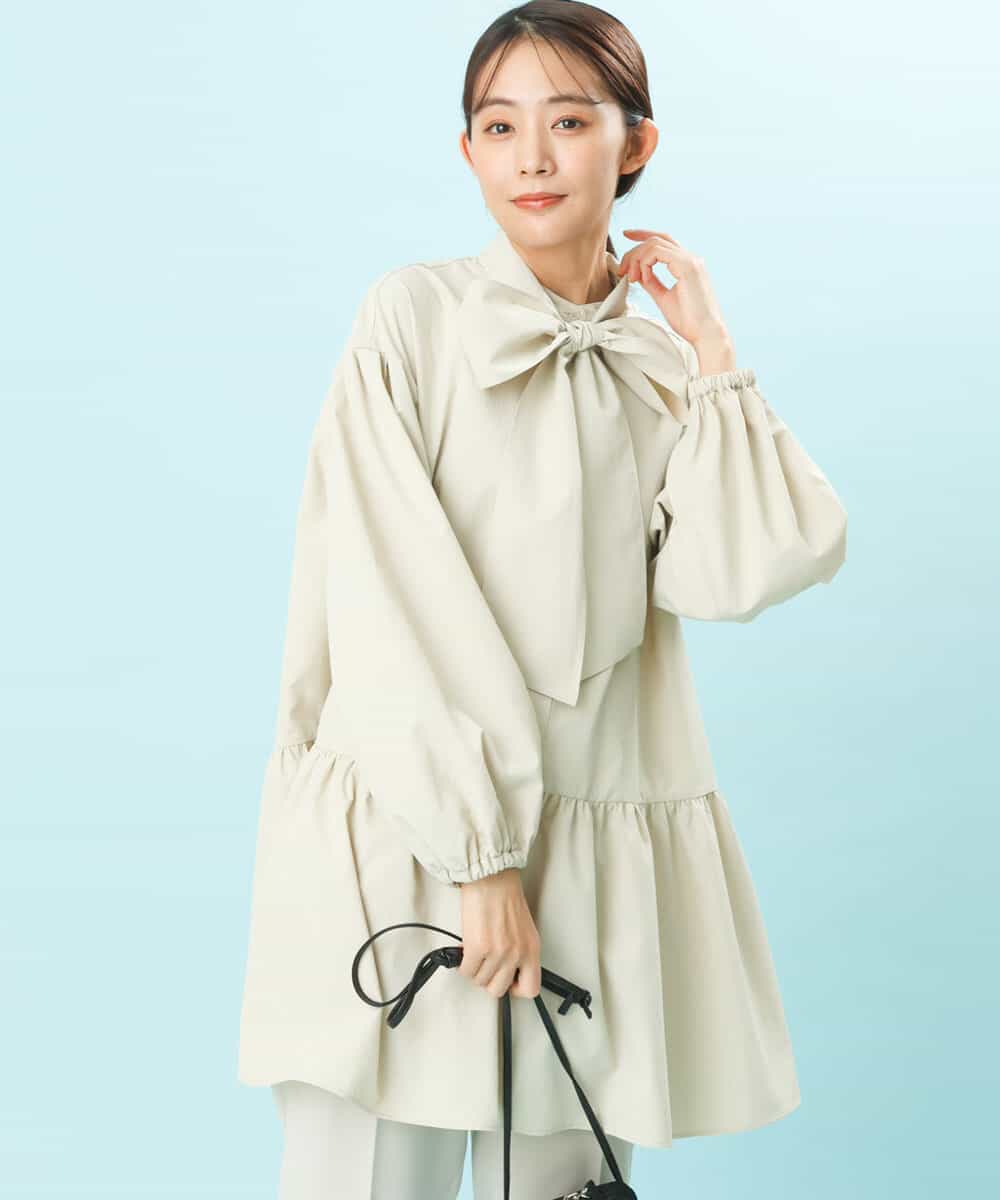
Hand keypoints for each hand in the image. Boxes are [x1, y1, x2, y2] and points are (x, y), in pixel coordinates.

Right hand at [456, 867, 541, 999]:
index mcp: (531, 949)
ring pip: (480, 981)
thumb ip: (520, 952)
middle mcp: (517, 954)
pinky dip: (463, 964)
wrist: (491, 878)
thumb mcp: (523, 930)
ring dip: (475, 969)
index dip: (516, 989)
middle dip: (488, 979)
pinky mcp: (477, 947)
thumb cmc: (505, 897)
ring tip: (476, 953)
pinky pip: (466, 971)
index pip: (531, 988)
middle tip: (485, 965)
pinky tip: (466, 950)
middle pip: (498, 989)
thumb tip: (507, 971)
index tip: (507, 981)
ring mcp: (497, 953)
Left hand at [617, 229, 734, 366]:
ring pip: (654, 244)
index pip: (663, 241)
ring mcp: (690, 260)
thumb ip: (653, 283)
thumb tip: (638, 273)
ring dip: (636, 258)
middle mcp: (691, 258)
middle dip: (634, 250)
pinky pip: (657, 252)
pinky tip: (642, 279)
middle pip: (656, 239)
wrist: (706, 334)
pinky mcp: (687, 266)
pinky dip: (644, 263)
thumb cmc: (689, 321)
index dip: (642, 235)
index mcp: (687, 264)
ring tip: (630, 278)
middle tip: (621, 270)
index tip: (625, 235)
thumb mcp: (664, 298)